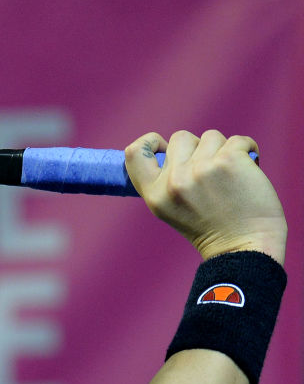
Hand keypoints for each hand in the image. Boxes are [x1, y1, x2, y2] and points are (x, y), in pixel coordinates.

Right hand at [125, 130, 286, 263]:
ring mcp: (201, 169)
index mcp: (155, 194)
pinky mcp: (229, 160)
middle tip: (209, 172)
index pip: (134, 153)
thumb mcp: (170, 210)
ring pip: (211, 136)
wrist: (244, 247)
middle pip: (180, 138)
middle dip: (197, 148)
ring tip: (230, 175)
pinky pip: (239, 140)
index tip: (164, 147)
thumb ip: (165, 181)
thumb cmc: (211, 229)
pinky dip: (247, 150)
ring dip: (223, 150)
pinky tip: (248, 169)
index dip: (149, 142)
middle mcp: (174, 180)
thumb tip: (170, 148)